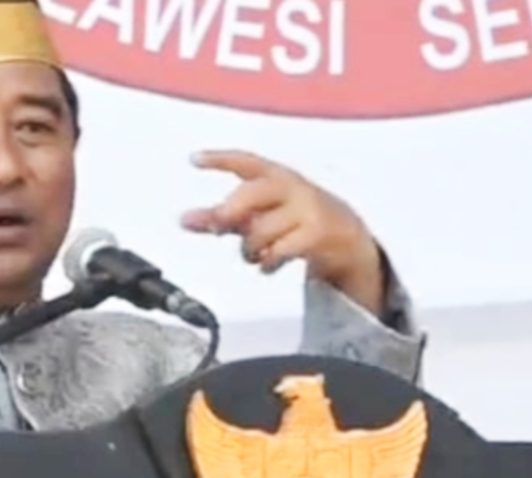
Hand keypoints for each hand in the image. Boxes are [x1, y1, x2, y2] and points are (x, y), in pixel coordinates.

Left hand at [180, 150, 383, 311]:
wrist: (348, 238)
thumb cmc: (295, 220)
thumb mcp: (260, 215)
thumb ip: (222, 217)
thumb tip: (184, 220)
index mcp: (276, 176)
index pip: (246, 161)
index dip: (220, 159)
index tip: (194, 159)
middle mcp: (291, 187)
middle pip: (253, 192)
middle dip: (230, 210)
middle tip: (216, 228)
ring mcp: (307, 209)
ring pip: (262, 228)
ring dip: (249, 248)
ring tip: (253, 255)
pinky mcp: (318, 233)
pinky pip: (281, 249)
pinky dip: (268, 261)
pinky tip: (268, 264)